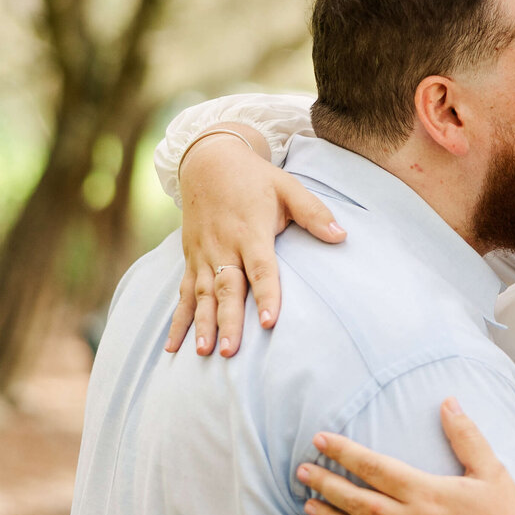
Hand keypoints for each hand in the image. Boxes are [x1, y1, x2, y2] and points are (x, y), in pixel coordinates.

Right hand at [165, 124, 345, 357]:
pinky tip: (172, 346)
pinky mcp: (190, 259)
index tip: (270, 321)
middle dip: (228, 320)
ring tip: (203, 352)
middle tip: (231, 351)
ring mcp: (203, 254)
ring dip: (201, 324)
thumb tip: (342, 236)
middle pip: (227, 288)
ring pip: (201, 294)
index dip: (266, 294)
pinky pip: (182, 293)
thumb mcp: (288, 187)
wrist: (209, 162)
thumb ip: (314, 213)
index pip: (261, 268)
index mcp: (251, 230)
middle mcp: (223, 246)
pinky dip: (178, 320)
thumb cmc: (255, 178)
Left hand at [297, 400, 514, 514]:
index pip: (375, 467)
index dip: (344, 452)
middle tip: (301, 472)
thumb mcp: (492, 472)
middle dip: (326, 484)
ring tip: (307, 505)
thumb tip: (447, 400)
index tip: (320, 440)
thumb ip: (466, 436)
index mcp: (428, 494)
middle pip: (358, 501)